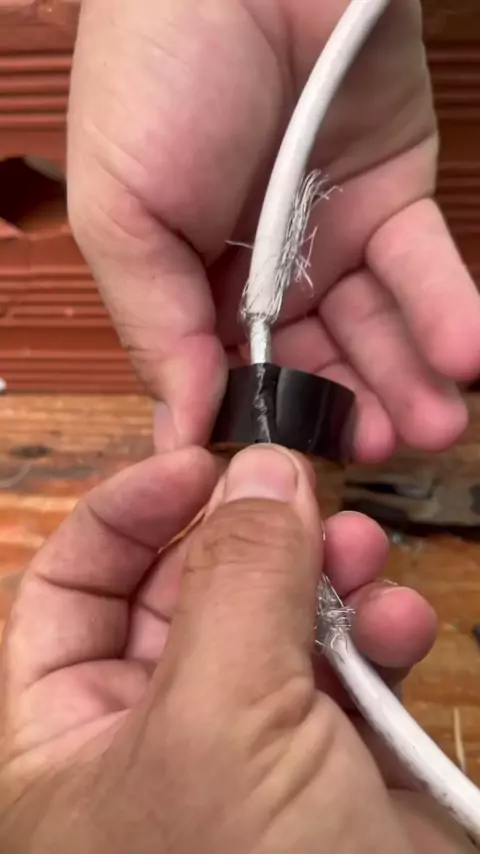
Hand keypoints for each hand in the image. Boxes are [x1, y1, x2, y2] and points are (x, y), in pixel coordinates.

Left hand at [0, 445, 473, 851]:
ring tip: (358, 550)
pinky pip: (342, 673)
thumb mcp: (222, 724)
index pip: (72, 585)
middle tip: (300, 489)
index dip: (128, 511)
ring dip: (319, 575)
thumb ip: (236, 579)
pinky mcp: (326, 768)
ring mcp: (243, 750)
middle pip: (184, 588)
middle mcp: (146, 736)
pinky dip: (375, 636)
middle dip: (244, 533)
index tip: (200, 458)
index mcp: (64, 736)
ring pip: (272, 621)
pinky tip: (400, 620)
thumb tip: (257, 468)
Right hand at [68, 0, 479, 461]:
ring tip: (436, 424)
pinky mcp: (397, 196)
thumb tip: (182, 432)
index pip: (234, 379)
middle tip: (379, 448)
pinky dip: (451, 312)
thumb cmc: (154, 79)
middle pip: (317, 365)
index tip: (297, 468)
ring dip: (411, 380)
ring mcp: (335, 237)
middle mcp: (265, 274)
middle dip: (350, 412)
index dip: (267, 424)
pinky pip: (428, 267)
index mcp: (191, 288)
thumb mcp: (122, 216)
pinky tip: (466, 355)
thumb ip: (156, 326)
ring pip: (379, 329)